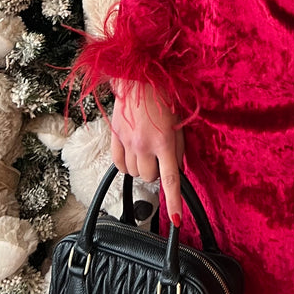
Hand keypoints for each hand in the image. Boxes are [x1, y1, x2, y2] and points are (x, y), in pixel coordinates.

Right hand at [110, 82, 184, 226]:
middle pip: (150, 177)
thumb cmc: (162, 93)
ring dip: (142, 167)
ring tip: (147, 150)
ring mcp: (127, 142)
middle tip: (160, 154)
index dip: (174, 202)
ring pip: (134, 173)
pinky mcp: (115, 136)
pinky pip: (118, 164)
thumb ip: (179, 148)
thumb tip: (178, 169)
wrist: (138, 74)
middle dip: (157, 171)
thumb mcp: (179, 121)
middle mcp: (144, 144)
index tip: (177, 219)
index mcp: (165, 140)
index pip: (170, 180)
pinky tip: (132, 154)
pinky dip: (126, 164)